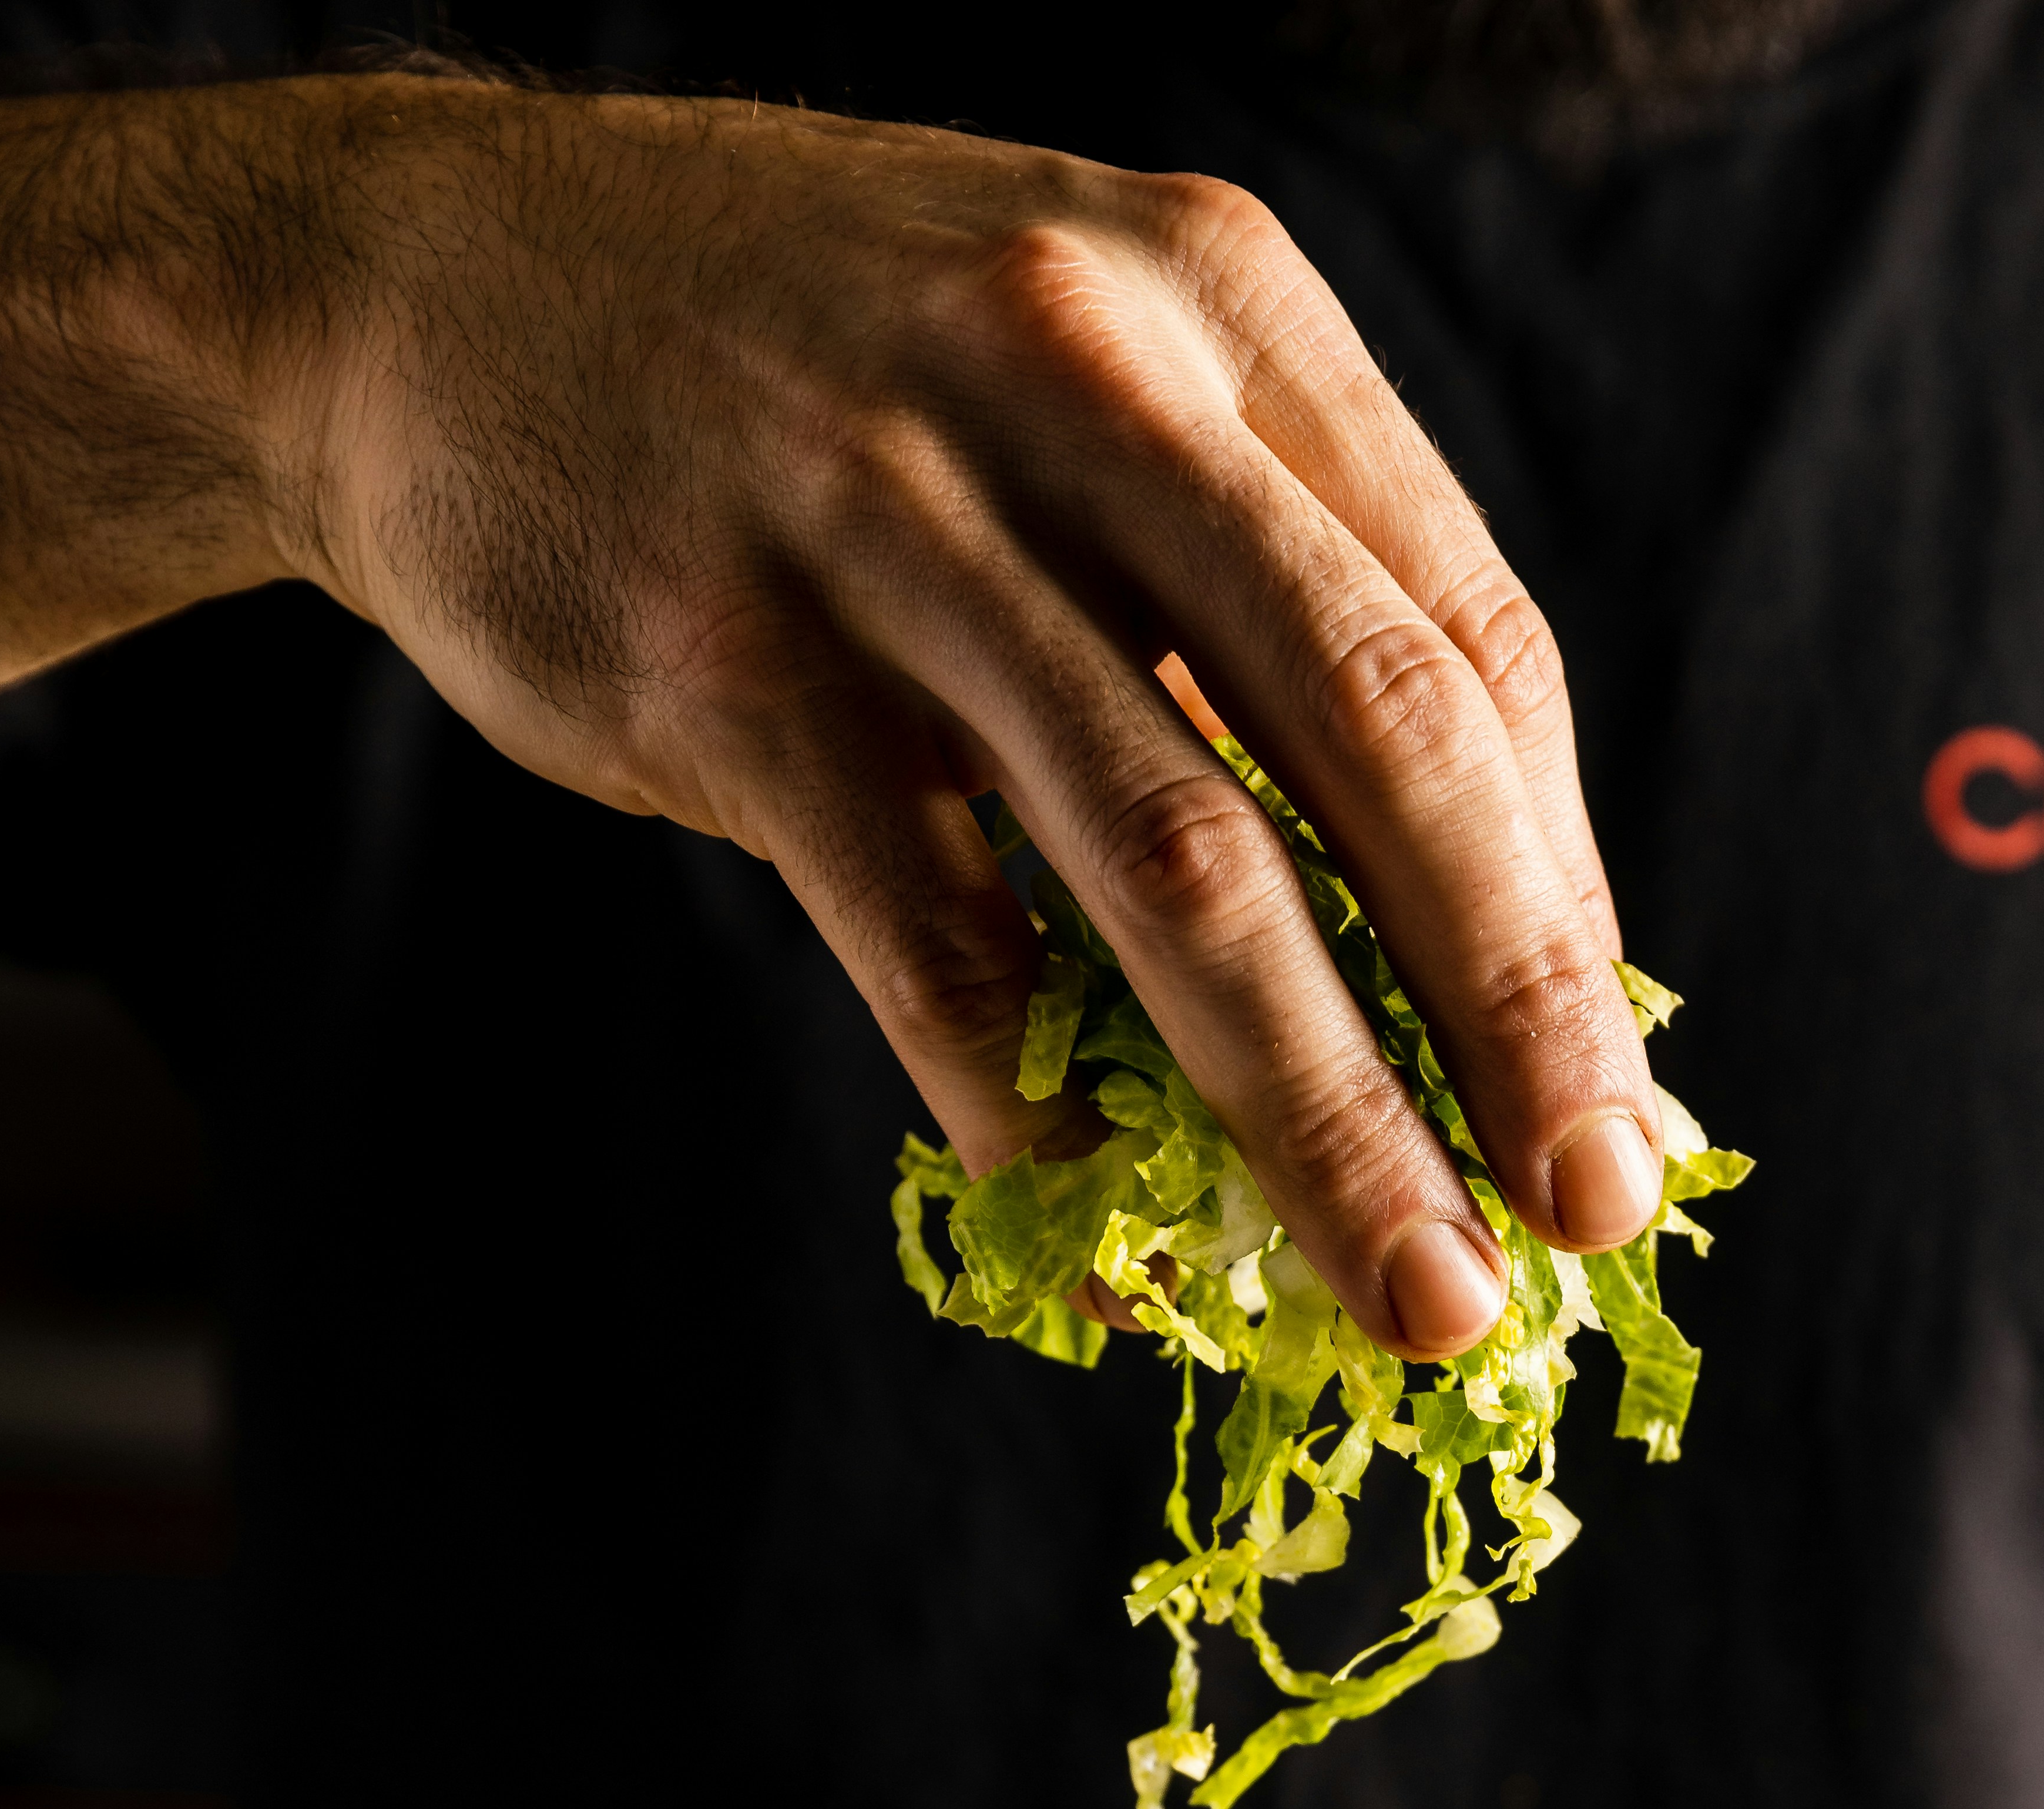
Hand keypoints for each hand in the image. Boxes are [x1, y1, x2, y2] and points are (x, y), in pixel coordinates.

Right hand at [267, 86, 1663, 1354]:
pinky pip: (932, 941)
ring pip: (1177, 861)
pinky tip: (1101, 1253)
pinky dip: (1033, 1123)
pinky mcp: (729, 655)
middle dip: (1508, 1015)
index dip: (1559, 902)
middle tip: (1587, 1218)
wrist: (435, 280)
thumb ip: (1247, 623)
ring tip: (1409, 1294)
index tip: (1608, 1103)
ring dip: (1316, 1116)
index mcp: (1219, 309)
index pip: (1469, 642)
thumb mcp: (1074, 398)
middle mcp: (1084, 375)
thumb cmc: (817, 392)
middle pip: (1375, 740)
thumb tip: (1442, 952)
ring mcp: (892, 511)